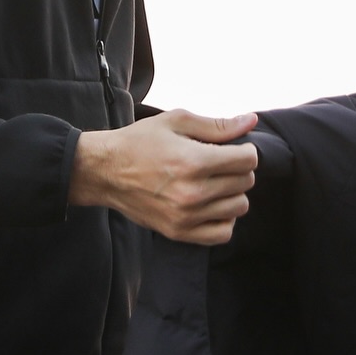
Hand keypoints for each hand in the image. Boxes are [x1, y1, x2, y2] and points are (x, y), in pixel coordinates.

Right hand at [69, 111, 259, 245]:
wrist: (104, 171)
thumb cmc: (139, 141)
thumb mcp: (176, 122)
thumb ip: (217, 125)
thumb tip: (251, 121)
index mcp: (193, 161)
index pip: (248, 160)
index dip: (246, 150)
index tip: (234, 149)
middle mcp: (192, 192)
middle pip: (245, 182)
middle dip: (238, 168)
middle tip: (219, 162)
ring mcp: (186, 216)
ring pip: (239, 207)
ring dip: (232, 192)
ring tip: (214, 182)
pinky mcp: (179, 232)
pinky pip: (223, 233)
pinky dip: (224, 219)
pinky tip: (212, 204)